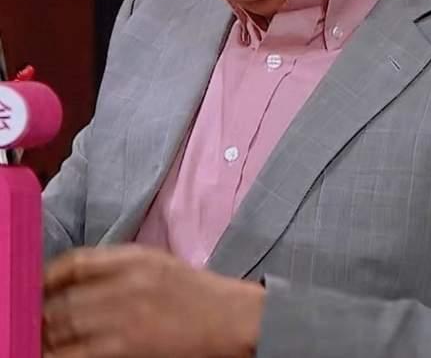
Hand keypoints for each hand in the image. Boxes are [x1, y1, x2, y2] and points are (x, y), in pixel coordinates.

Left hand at [43, 245, 263, 357]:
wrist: (228, 319)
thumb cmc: (193, 292)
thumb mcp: (157, 264)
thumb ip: (116, 267)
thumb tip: (71, 281)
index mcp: (134, 258)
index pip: (75, 262)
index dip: (46, 276)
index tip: (32, 288)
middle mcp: (125, 284)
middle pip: (63, 298)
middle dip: (38, 313)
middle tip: (25, 322)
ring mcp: (123, 318)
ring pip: (63, 327)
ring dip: (41, 336)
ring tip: (31, 340)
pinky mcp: (125, 348)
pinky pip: (75, 355)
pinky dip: (57, 356)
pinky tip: (50, 354)